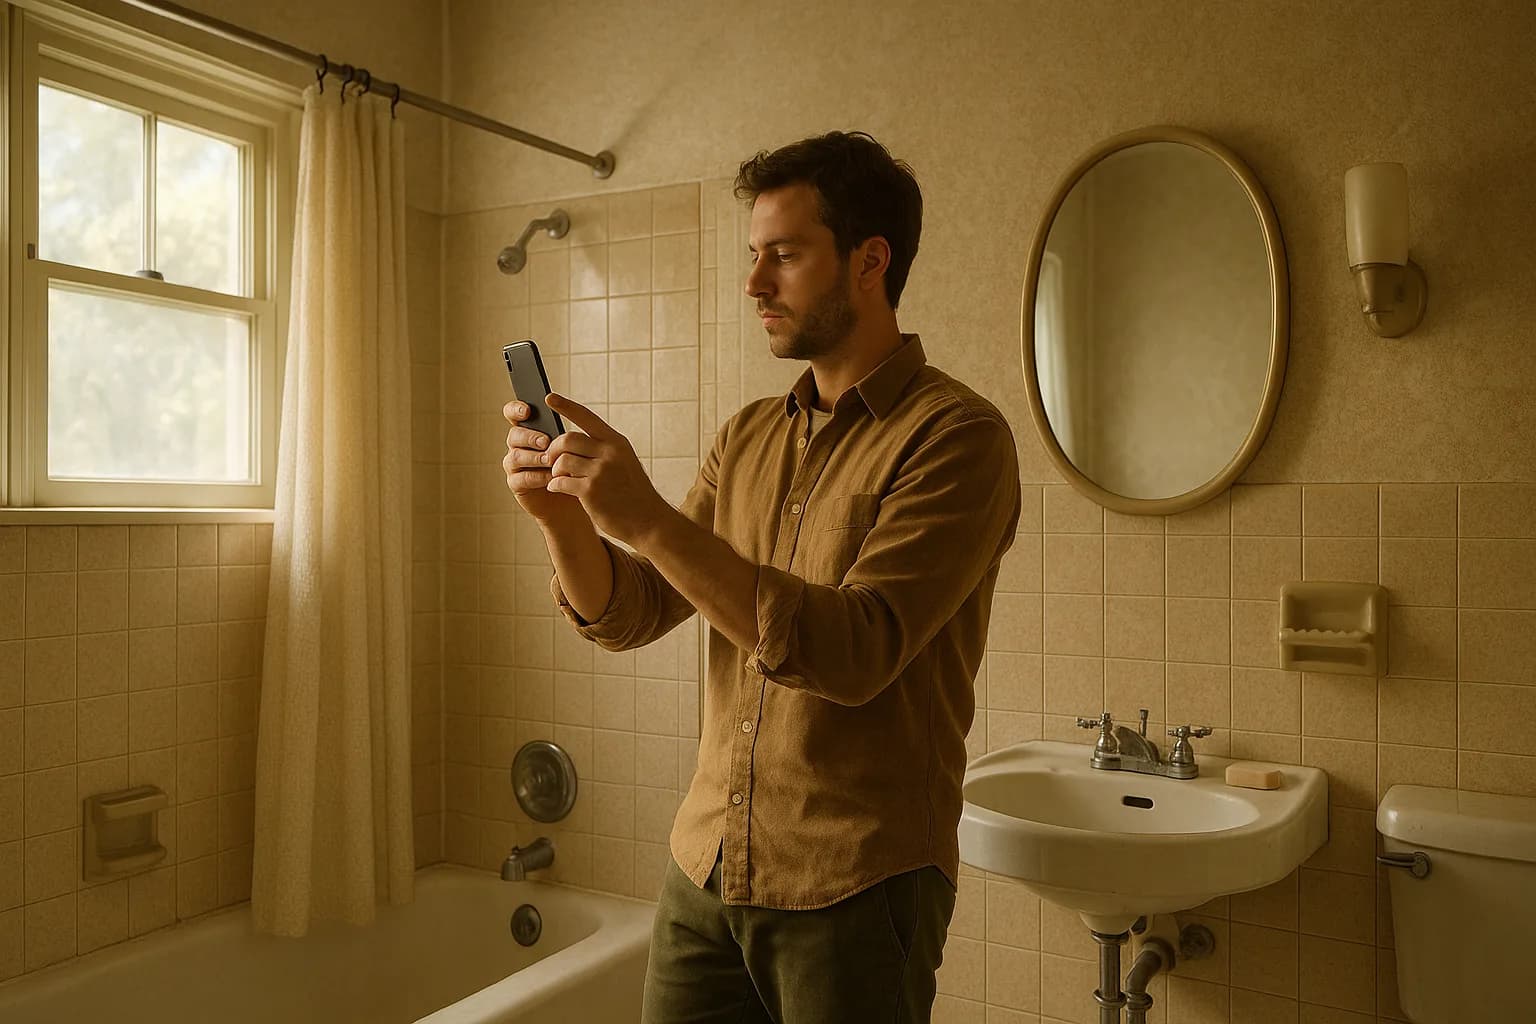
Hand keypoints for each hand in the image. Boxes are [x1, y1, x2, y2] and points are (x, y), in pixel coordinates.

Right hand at [502, 400, 582, 522]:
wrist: (576, 497)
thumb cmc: (576, 467)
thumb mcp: (574, 448)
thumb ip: (565, 436)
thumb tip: (565, 420)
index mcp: (530, 430)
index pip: (513, 414)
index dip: (516, 410)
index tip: (527, 411)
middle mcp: (519, 445)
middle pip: (514, 435)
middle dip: (529, 437)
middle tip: (546, 441)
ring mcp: (515, 465)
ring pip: (516, 456)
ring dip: (534, 457)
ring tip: (550, 460)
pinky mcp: (516, 484)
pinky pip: (520, 478)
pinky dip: (536, 477)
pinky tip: (550, 478)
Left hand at [541, 393, 671, 546]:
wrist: (648, 521)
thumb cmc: (633, 492)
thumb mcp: (624, 462)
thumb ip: (602, 450)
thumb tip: (569, 442)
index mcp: (617, 442)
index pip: (586, 417)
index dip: (566, 406)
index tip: (549, 397)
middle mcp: (609, 453)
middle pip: (567, 439)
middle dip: (554, 449)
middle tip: (552, 459)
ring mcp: (600, 472)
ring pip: (562, 461)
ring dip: (555, 470)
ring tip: (559, 477)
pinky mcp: (591, 491)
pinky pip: (560, 481)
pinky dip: (554, 484)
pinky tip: (557, 488)